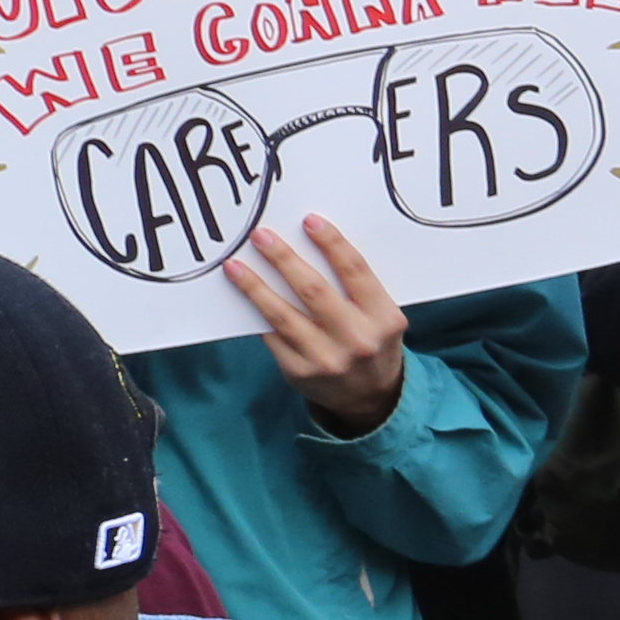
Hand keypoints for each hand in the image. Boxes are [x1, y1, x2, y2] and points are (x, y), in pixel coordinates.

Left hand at [227, 216, 413, 437]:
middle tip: (260, 236)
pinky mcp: (299, 372)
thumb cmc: (372, 343)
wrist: (371, 398)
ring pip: (283, 315)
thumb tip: (308, 247)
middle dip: (284, 259)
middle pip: (314, 290)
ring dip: (255, 286)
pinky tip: (240, 294)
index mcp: (384, 318)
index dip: (332, 244)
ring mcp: (326, 358)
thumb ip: (356, 289)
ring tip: (235, 265)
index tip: (308, 220)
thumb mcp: (381, 317)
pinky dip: (256, 313)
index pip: (356, 272)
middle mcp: (357, 339)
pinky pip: (271, 336)